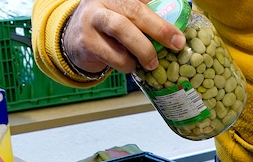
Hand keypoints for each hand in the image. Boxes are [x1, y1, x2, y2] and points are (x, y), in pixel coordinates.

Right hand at [62, 0, 185, 74]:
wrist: (74, 40)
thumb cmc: (109, 27)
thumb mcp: (126, 15)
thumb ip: (147, 16)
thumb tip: (178, 30)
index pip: (141, 0)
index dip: (162, 16)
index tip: (179, 30)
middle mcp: (102, 1)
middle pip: (134, 10)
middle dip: (159, 28)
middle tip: (176, 44)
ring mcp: (91, 19)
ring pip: (121, 30)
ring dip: (143, 50)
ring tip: (151, 62)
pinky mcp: (85, 41)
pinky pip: (113, 55)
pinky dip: (127, 64)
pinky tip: (129, 64)